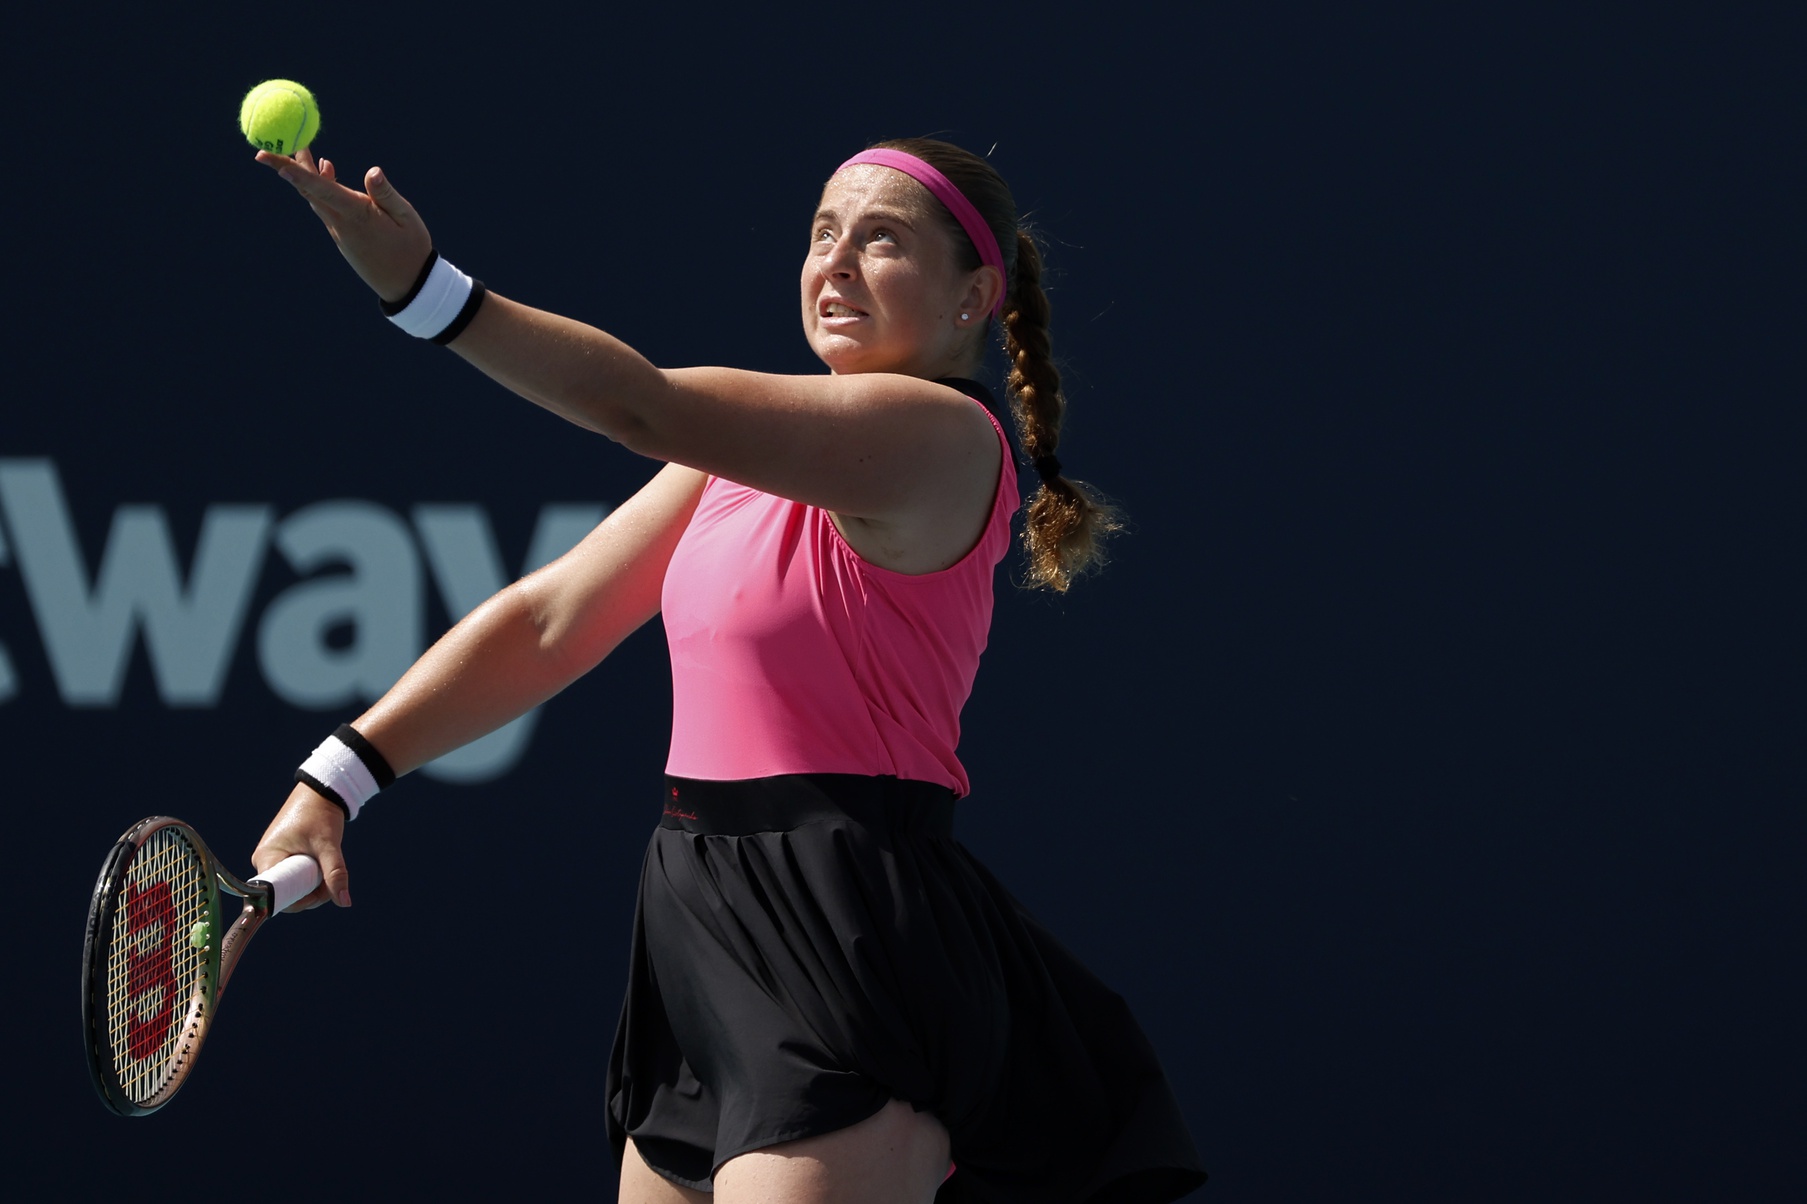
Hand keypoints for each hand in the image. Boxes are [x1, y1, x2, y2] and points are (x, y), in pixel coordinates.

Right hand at [252, 783, 351, 911]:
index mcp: (266, 858)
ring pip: (293, 886)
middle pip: (286, 893)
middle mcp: (264, 861)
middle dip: (311, 892)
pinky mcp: (281, 857)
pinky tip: (322, 866)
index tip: (318, 894)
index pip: (275, 895)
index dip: (297, 901)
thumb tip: (344, 902)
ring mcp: (272, 859)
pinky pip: (295, 876)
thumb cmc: (320, 815)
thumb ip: (335, 874)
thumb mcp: (329, 845)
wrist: (321, 793)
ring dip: (314, 884)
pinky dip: (311, 876)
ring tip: (328, 867)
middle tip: (330, 878)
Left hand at [255, 148, 433, 302]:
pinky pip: (325, 205)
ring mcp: (339, 231)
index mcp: (357, 216)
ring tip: (298, 147)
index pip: (322, 190)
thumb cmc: (411, 250)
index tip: (270, 160)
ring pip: (315, 197)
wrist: (406, 285)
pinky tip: (326, 168)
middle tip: (268, 146)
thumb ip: (387, 194)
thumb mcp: (407, 219)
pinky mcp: (343, 235)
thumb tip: (372, 171)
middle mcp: (341, 223)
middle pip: (308, 190)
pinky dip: (320, 185)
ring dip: (302, 173)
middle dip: (286, 167)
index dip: (296, 172)